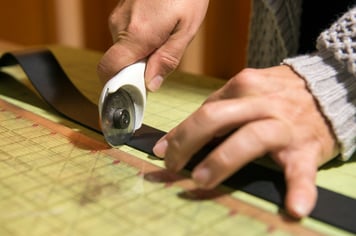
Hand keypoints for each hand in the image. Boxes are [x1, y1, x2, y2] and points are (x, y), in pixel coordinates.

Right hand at [97, 0, 208, 90]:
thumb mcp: (186, 29)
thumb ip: (167, 59)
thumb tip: (150, 85)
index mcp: (136, 34)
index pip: (109, 69)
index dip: (115, 86)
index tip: (132, 93)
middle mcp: (120, 26)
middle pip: (118, 62)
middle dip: (136, 69)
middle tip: (159, 62)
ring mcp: (118, 16)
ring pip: (123, 48)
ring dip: (140, 53)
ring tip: (163, 38)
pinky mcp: (121, 10)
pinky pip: (125, 35)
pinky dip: (138, 40)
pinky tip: (157, 28)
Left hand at [153, 65, 338, 217]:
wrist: (328, 88)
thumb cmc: (278, 94)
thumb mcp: (246, 90)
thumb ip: (217, 108)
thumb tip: (178, 135)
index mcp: (243, 86)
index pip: (203, 111)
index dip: (179, 133)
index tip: (162, 151)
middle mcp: (262, 102)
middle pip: (216, 119)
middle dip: (186, 143)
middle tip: (172, 166)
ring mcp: (284, 125)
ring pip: (250, 139)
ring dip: (222, 161)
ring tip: (201, 180)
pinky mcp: (306, 146)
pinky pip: (302, 169)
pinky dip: (300, 189)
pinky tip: (294, 208)